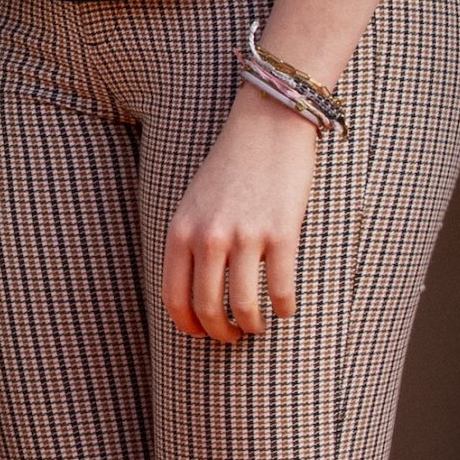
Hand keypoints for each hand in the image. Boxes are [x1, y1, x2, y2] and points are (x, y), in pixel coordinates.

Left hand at [161, 84, 322, 343]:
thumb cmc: (231, 165)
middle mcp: (208, 235)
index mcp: (181, 228)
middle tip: (234, 336)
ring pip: (244, 307)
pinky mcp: (282, 233)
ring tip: (258, 325)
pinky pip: (282, 291)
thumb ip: (190, 241)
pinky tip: (285, 307)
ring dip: (253, 326)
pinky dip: (284, 309)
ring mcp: (245, 235)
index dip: (189, 326)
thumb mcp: (194, 201)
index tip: (203, 334)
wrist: (267, 123)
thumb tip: (193, 292)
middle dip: (221, 333)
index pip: (174, 297)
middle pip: (208, 309)